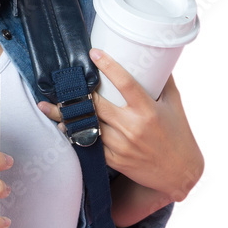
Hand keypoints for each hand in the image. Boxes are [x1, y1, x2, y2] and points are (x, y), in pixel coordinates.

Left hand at [36, 49, 203, 203]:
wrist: (181, 174)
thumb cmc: (180, 135)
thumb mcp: (175, 105)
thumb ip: (164, 82)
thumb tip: (155, 56)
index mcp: (148, 110)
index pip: (126, 83)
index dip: (109, 66)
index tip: (93, 53)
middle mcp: (133, 127)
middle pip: (97, 106)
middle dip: (75, 94)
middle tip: (58, 81)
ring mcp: (122, 145)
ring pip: (88, 126)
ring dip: (65, 116)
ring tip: (47, 106)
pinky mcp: (116, 160)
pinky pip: (90, 145)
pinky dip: (74, 135)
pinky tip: (61, 127)